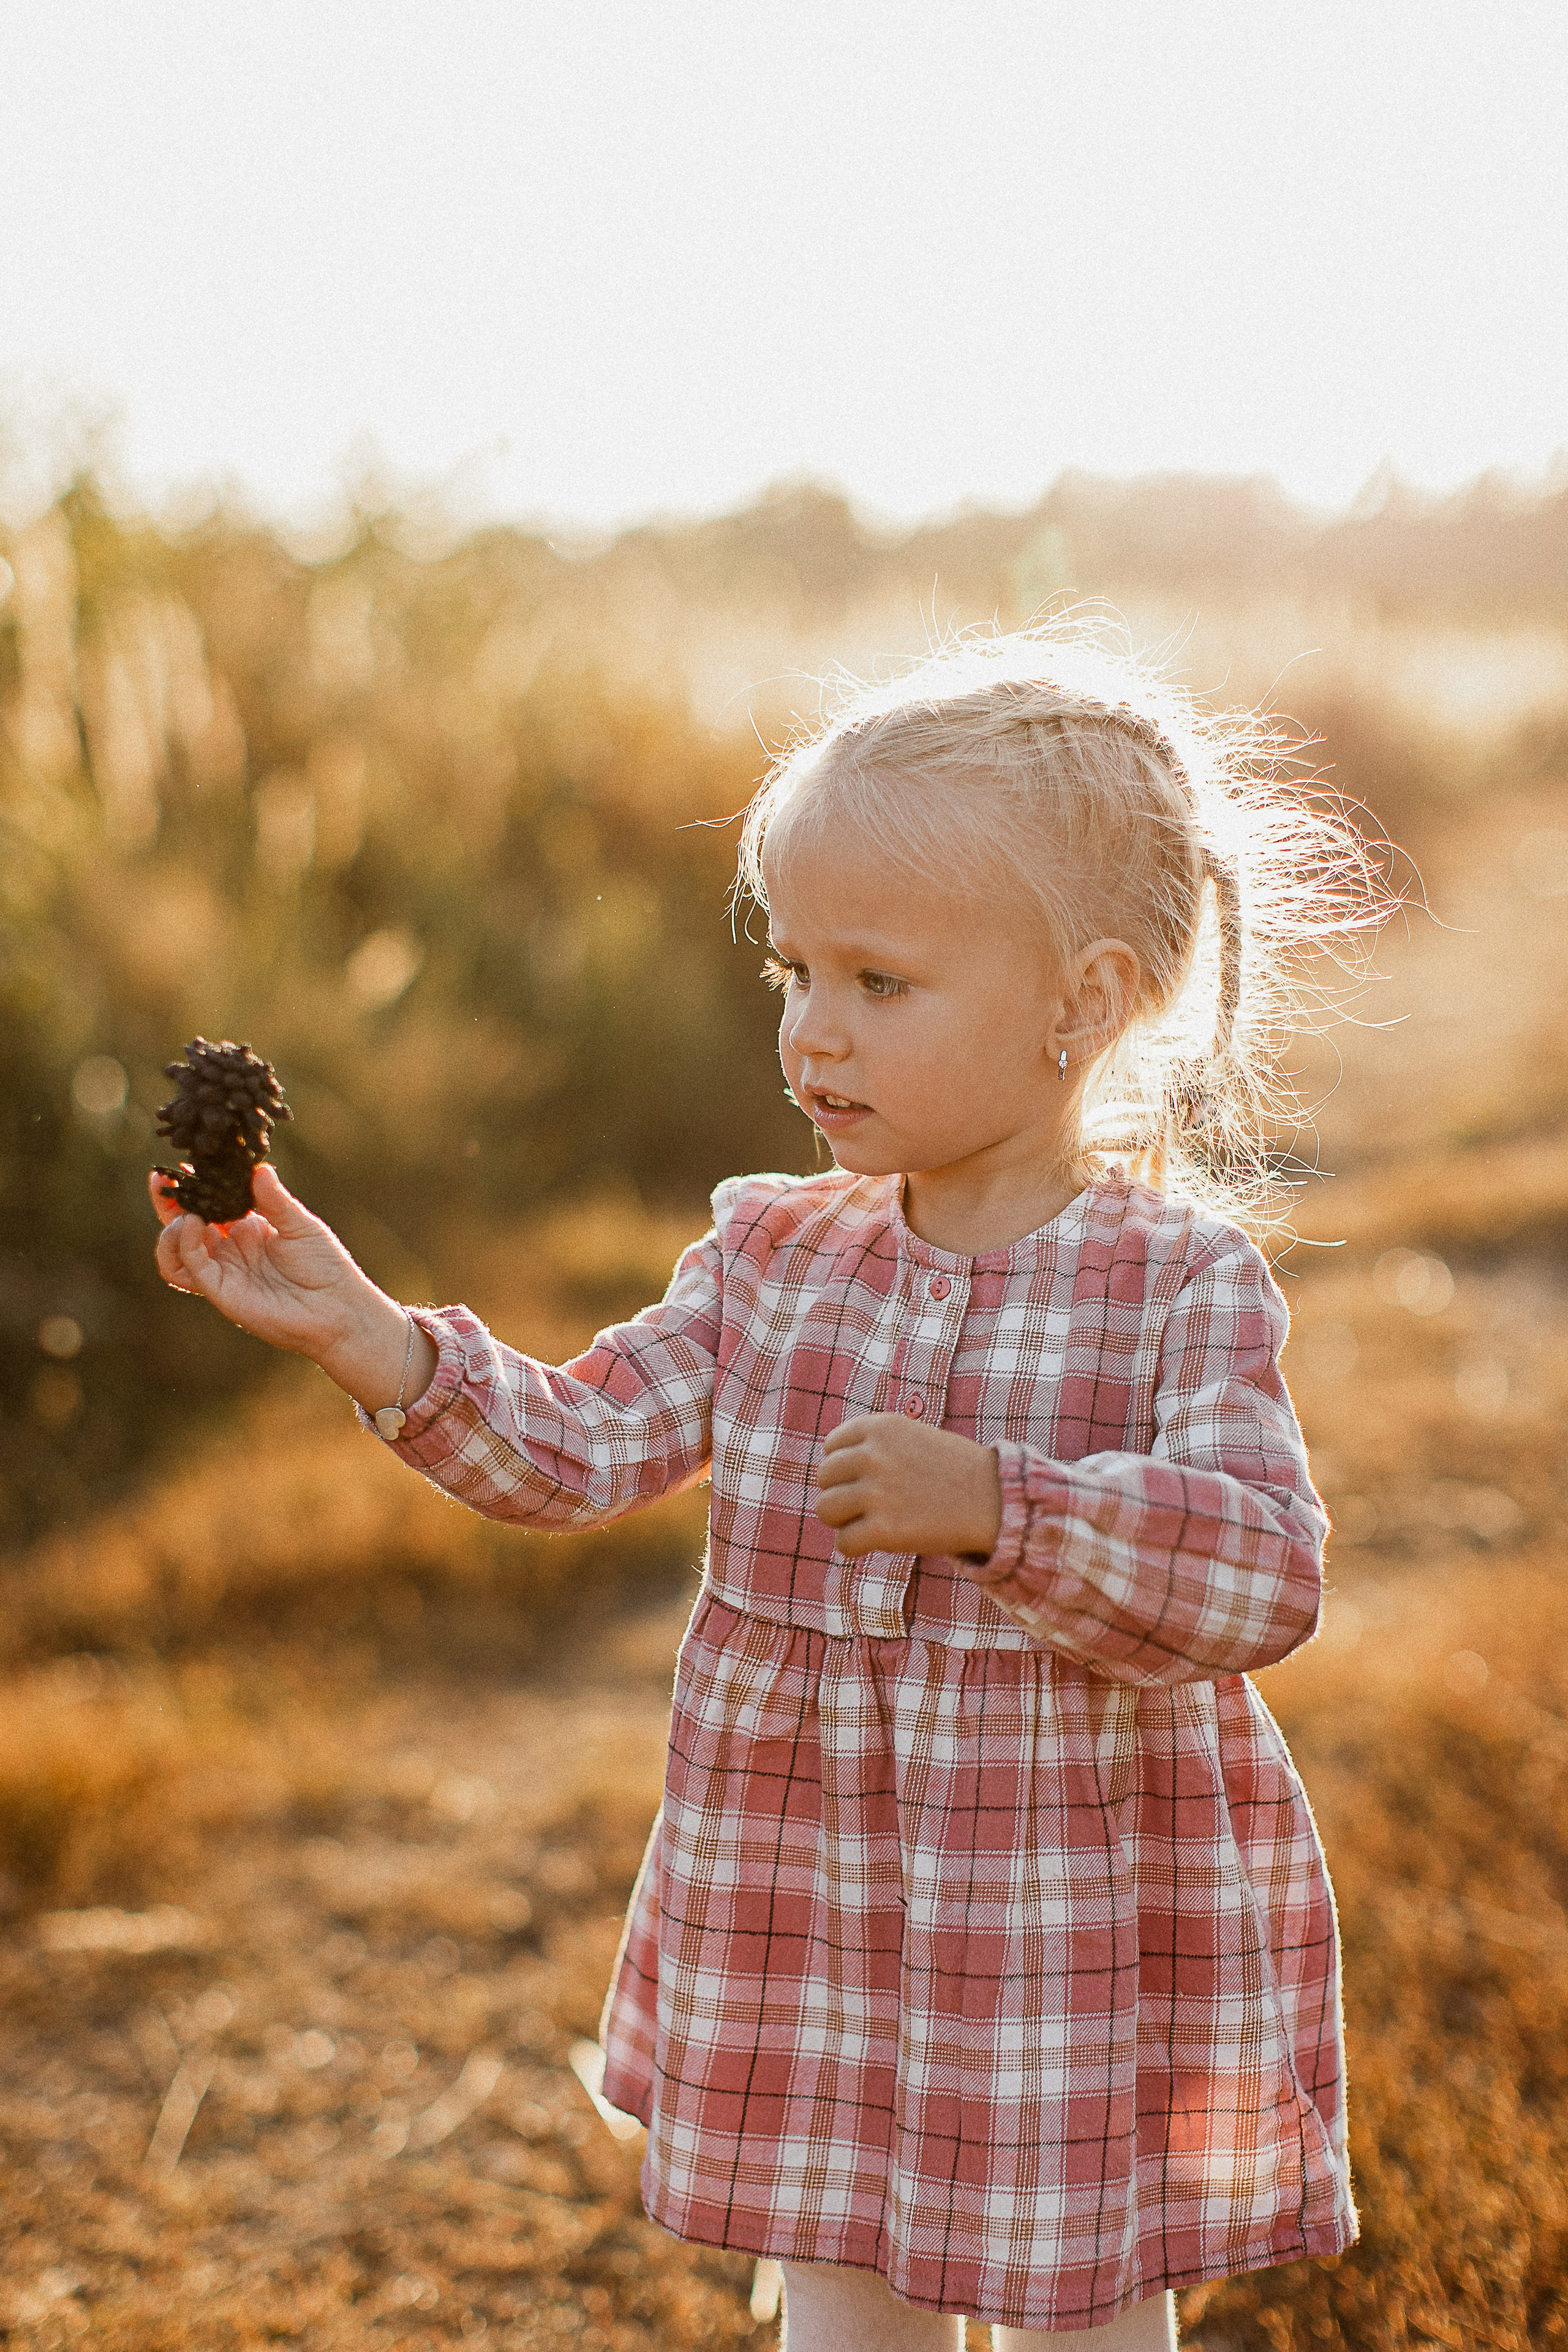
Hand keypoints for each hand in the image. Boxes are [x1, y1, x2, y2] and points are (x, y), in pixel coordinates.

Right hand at [149, 1162, 436, 1413]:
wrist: (337, 1308)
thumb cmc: (325, 1266)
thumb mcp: (299, 1224)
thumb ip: (274, 1199)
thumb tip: (259, 1168)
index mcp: (246, 1229)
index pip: (209, 1205)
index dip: (193, 1187)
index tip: (182, 1166)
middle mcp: (229, 1250)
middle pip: (183, 1226)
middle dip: (169, 1203)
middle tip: (162, 1179)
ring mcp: (222, 1271)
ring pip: (176, 1252)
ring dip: (171, 1229)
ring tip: (185, 1212)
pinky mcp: (220, 1291)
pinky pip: (191, 1268)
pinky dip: (186, 1244)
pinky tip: (193, 1224)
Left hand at [814, 1413, 1001, 1559]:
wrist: (996, 1501)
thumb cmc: (956, 1472)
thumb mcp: (912, 1437)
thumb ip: (874, 1446)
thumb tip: (830, 1471)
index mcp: (880, 1427)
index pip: (831, 1447)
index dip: (846, 1467)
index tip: (870, 1479)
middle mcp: (873, 1455)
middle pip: (823, 1478)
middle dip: (842, 1493)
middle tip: (872, 1505)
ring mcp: (876, 1492)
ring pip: (826, 1510)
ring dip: (844, 1520)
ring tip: (871, 1522)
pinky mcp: (884, 1529)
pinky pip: (843, 1543)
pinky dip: (855, 1547)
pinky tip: (877, 1542)